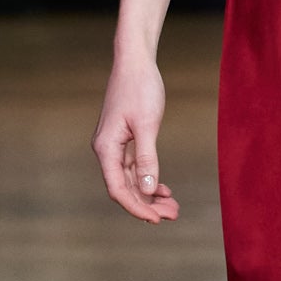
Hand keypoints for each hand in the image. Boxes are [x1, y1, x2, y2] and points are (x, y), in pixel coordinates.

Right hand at [92, 57, 177, 224]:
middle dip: (148, 204)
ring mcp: (114, 146)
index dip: (137, 207)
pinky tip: (163, 189)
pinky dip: (148, 179)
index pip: (118, 189)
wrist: (135, 62)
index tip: (157, 219)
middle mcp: (106, 150)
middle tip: (173, 215)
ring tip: (173, 206)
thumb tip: (148, 188)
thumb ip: (147, 157)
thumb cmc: (140, 88)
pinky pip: (134, 167)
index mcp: (106, 148)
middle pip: (125, 187)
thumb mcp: (147, 124)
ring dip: (150, 194)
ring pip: (131, 179)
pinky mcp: (124, 140)